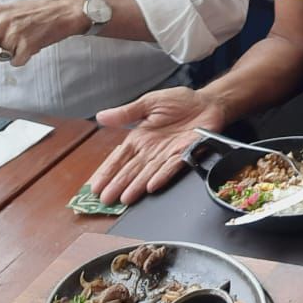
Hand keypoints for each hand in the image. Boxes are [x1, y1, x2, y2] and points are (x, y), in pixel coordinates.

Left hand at [0, 0, 87, 72]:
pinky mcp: (27, 43)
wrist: (65, 10)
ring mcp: (13, 33)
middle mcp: (0, 22)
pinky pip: (16, 62)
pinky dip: (23, 58)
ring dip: (10, 54)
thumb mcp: (9, 12)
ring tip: (23, 41)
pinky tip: (32, 44)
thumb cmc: (38, 12)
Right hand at [87, 86, 225, 205]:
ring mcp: (167, 154)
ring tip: (124, 199)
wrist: (208, 102)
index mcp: (140, 138)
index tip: (95, 187)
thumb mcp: (149, 102)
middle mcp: (151, 150)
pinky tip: (151, 186)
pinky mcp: (185, 154)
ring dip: (136, 186)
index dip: (107, 172)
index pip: (119, 158)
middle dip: (117, 184)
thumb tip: (101, 116)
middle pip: (131, 170)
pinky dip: (162, 176)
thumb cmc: (180, 102)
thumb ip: (127, 112)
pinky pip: (172, 167)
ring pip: (148, 173)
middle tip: (105, 199)